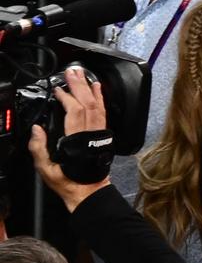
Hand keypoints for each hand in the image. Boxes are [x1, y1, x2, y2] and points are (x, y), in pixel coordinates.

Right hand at [28, 68, 110, 211]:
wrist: (88, 190)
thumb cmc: (68, 180)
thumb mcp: (46, 169)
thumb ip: (38, 148)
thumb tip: (36, 129)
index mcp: (76, 140)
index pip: (74, 112)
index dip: (67, 98)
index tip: (58, 89)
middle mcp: (90, 133)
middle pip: (87, 104)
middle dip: (79, 86)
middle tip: (72, 72)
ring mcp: (98, 133)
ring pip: (97, 106)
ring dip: (90, 89)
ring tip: (84, 75)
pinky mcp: (102, 134)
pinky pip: (103, 112)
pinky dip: (100, 98)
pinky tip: (98, 88)